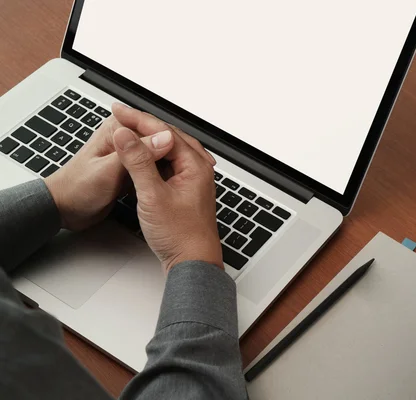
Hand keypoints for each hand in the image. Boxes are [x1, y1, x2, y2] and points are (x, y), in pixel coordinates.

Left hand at [44, 104, 175, 230]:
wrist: (65, 208)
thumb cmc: (78, 188)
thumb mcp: (109, 170)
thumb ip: (137, 153)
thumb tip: (165, 138)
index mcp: (119, 129)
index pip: (156, 127)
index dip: (173, 141)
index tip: (187, 156)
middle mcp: (126, 138)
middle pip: (161, 141)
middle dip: (174, 154)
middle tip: (190, 169)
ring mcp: (130, 155)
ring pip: (159, 156)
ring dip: (170, 166)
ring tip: (185, 178)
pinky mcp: (131, 169)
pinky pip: (153, 168)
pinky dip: (161, 175)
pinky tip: (170, 185)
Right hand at [112, 105, 222, 272]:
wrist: (192, 263)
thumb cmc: (181, 235)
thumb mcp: (152, 196)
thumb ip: (138, 162)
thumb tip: (126, 135)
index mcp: (195, 165)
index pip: (163, 132)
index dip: (138, 119)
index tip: (118, 110)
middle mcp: (198, 169)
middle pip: (169, 138)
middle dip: (144, 125)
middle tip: (121, 117)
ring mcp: (193, 181)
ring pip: (169, 151)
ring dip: (149, 141)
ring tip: (129, 132)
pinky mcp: (186, 192)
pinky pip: (170, 165)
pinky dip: (154, 158)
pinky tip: (143, 159)